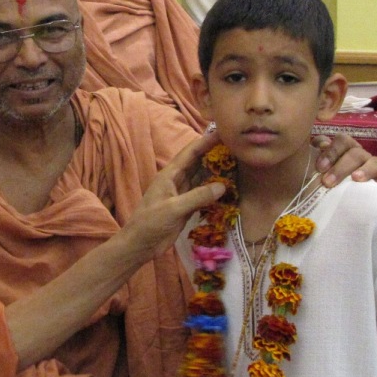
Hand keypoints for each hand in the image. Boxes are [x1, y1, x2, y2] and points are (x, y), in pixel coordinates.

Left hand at [122, 130, 225, 259]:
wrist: (140, 245)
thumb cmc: (151, 223)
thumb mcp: (174, 208)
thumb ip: (197, 197)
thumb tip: (223, 186)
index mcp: (170, 175)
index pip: (190, 153)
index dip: (206, 141)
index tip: (223, 132)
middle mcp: (177, 180)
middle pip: (198, 162)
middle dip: (214, 153)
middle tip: (235, 146)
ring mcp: (182, 193)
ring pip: (201, 177)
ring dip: (216, 171)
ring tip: (236, 163)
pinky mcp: (186, 206)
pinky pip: (202, 193)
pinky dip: (214, 190)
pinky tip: (227, 187)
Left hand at [311, 135, 376, 188]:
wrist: (322, 209)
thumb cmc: (316, 185)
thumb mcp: (310, 169)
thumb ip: (312, 153)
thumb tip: (320, 144)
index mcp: (343, 150)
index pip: (342, 141)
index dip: (332, 151)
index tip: (320, 167)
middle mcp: (359, 157)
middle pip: (356, 153)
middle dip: (342, 167)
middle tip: (328, 182)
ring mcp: (373, 171)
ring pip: (376, 163)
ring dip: (366, 170)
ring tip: (356, 179)